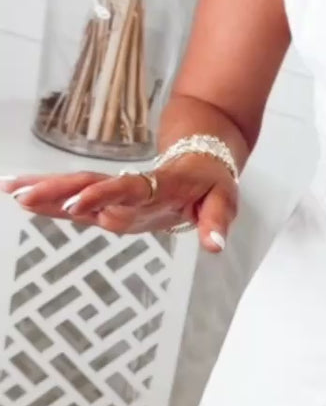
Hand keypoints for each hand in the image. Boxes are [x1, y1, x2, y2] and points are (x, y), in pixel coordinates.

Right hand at [0, 153, 237, 252]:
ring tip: (9, 190)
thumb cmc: (211, 182)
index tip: (76, 204)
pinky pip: (75, 198)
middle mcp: (130, 189)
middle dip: (55, 191)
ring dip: (43, 190)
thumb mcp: (224, 201)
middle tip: (22, 194)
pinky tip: (22, 199)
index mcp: (156, 187)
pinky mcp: (109, 201)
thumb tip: (215, 247)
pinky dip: (49, 199)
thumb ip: (217, 223)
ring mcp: (117, 194)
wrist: (202, 159)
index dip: (101, 196)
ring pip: (75, 188)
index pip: (124, 190)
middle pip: (88, 185)